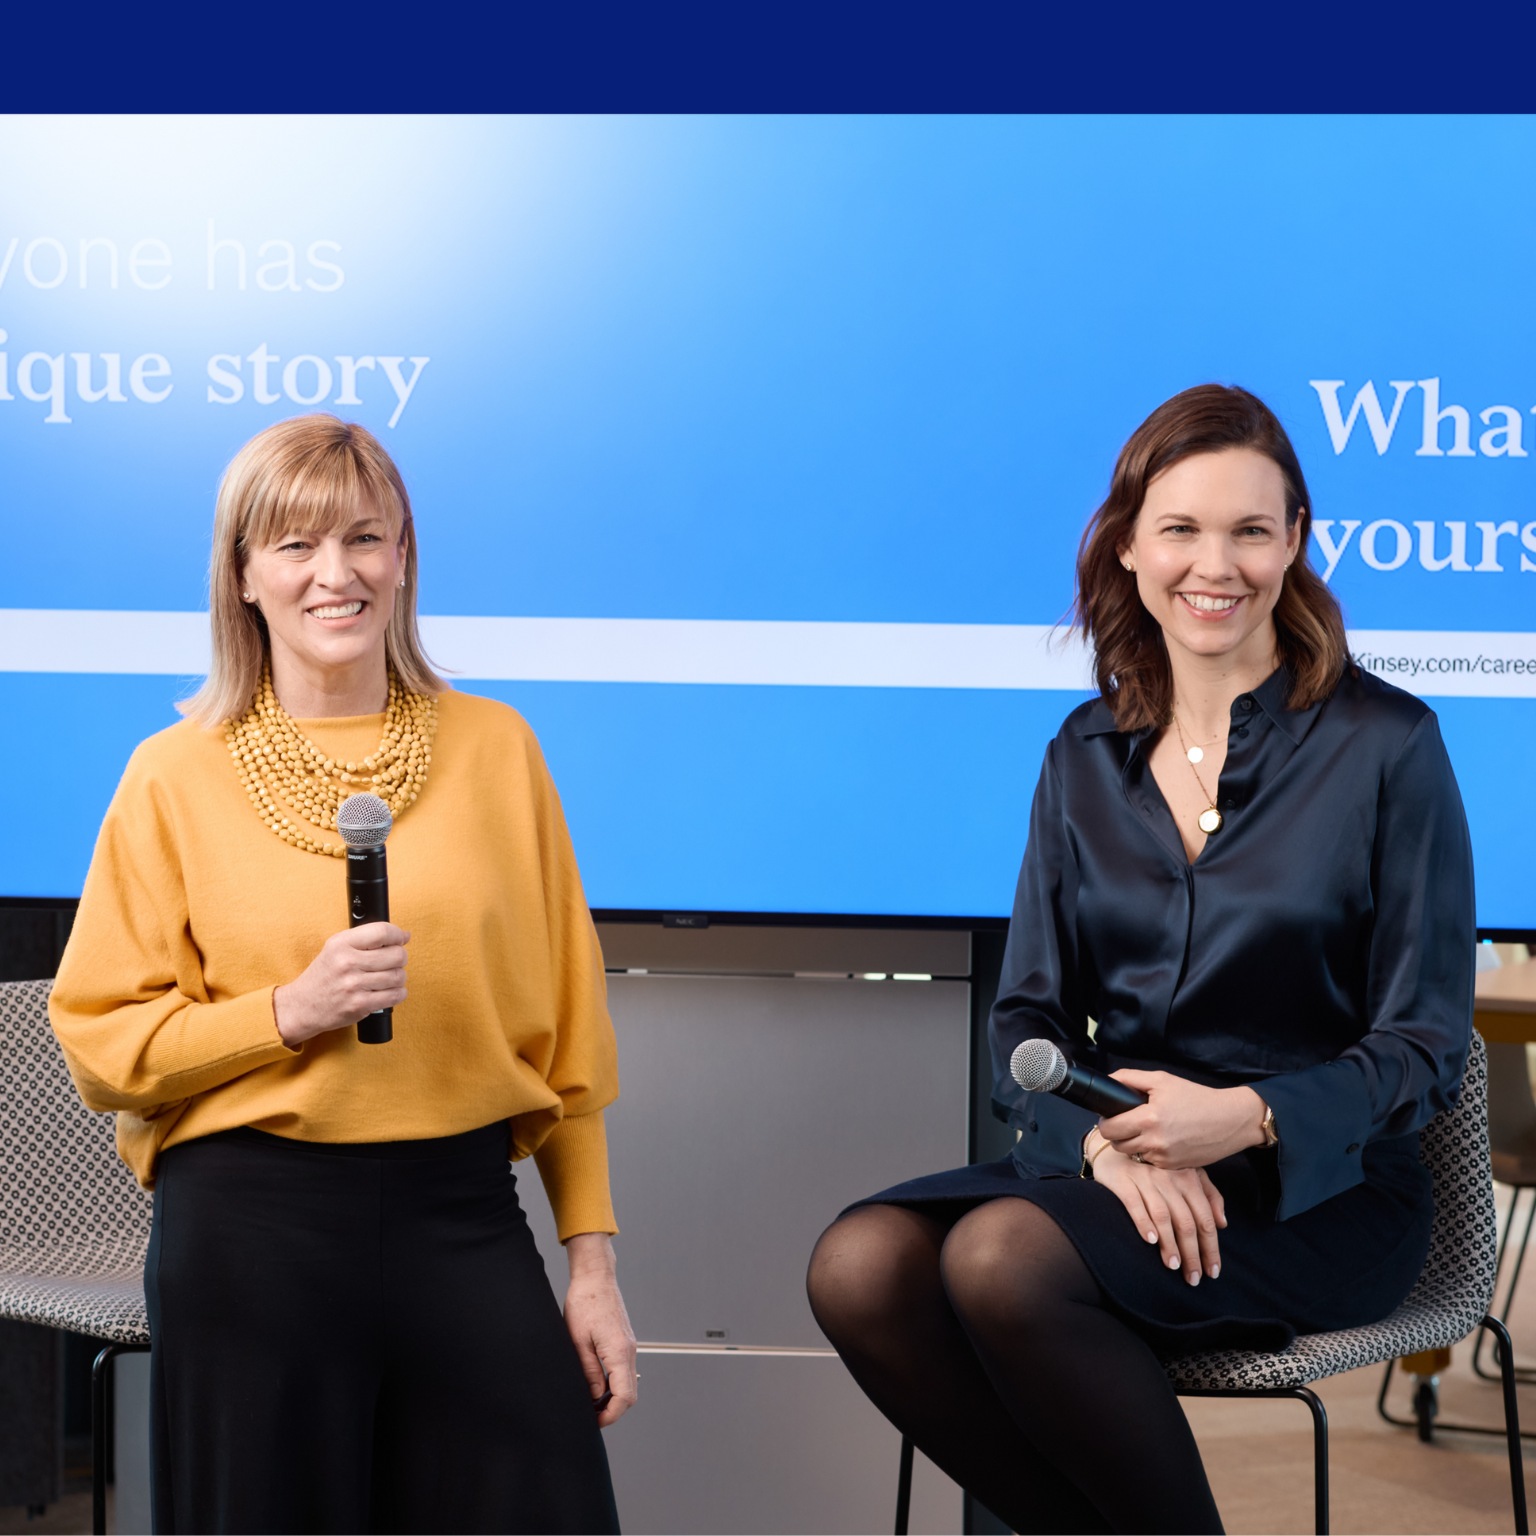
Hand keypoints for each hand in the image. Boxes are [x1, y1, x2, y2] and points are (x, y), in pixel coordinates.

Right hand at [272, 922, 409, 1045]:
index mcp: (341, 944)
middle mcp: (347, 963)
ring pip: (398, 976)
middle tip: (394, 961)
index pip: (382, 932)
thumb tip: (404, 936)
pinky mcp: (360, 1005)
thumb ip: (365, 939)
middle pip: (396, 955)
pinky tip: (390, 990)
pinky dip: (398, 993)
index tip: (401, 939)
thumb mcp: (336, 948)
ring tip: (389, 977)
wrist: (302, 1006)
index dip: (398, 934)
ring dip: (399, 977)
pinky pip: (395, 996)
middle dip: (401, 957)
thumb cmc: (324, 975)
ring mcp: (354, 985)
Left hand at [564, 1233, 637, 1426]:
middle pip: (630, 1394)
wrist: (595, 1277)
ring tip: (589, 1401)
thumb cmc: (584, 1303)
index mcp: (619, 1352)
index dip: (610, 1415)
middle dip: (612, 1410)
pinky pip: (624, 1370)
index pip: (624, 1397)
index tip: (594, 1422)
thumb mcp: (578, 1341)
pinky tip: (596, 1383)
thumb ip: (588, 1371)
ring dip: (613, 1397)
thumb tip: (595, 1396)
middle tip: (590, 1416)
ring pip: (628, 1383)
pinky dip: (614, 1383)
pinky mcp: (624, 1341)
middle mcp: (629, 1351)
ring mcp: (629, 1346)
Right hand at [1089, 1130, 1226, 1284]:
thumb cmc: (1155, 1168)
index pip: (1204, 1219)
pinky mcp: (1123, 1181)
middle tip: (1194, 1278)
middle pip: (1186, 1222)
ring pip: (1164, 1216)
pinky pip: (1135, 1205)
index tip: (1213, 1271)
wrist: (1116, 1149)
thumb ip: (1208, 1195)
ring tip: (1174, 1266)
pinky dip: (1144, 1223)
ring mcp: (1146, 1179)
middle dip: (1193, 1254)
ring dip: (1170, 1244)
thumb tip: (1223, 1224)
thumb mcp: (1186, 1175)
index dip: (1211, 1247)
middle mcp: (1169, 1178)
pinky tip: (1151, 1241)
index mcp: (1189, 1178)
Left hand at [1097, 1072, 1266, 1170]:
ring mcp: (1164, 1158)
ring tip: (1145, 1129)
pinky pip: (1151, 1161)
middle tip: (1126, 1122)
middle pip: (1118, 1145)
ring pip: (1133, 1154)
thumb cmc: (1197, 1097)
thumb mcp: (1162, 1080)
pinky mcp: (1174, 1167)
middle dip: (1117, 1134)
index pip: (1109, 1129)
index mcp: (1149, 1118)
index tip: (1109, 1117)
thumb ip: (1130, 1078)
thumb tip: (1108, 1080)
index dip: (1105, 1122)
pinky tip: (1163, 1139)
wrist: (1230, 1120)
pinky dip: (1151, 1151)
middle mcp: (1154, 1142)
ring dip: (1133, 1143)